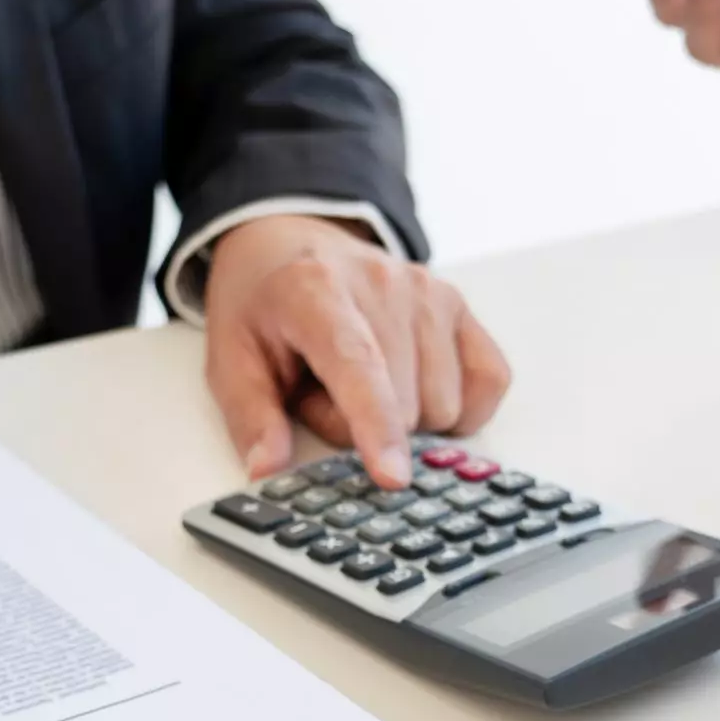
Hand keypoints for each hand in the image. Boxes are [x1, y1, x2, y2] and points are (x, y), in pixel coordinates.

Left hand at [202, 213, 510, 489]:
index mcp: (316, 292)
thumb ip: (250, 416)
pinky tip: (417, 387)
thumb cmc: (264, 305)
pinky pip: (488, 382)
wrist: (289, 243)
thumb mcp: (231, 358)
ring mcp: (429, 292)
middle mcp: (383, 284)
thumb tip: (268, 468)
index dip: (376, 426)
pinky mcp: (459, 304)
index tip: (392, 476)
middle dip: (363, 426)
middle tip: (325, 393)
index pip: (358, 366)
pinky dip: (459, 406)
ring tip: (363, 382)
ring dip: (406, 416)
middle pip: (406, 405)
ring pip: (446, 405)